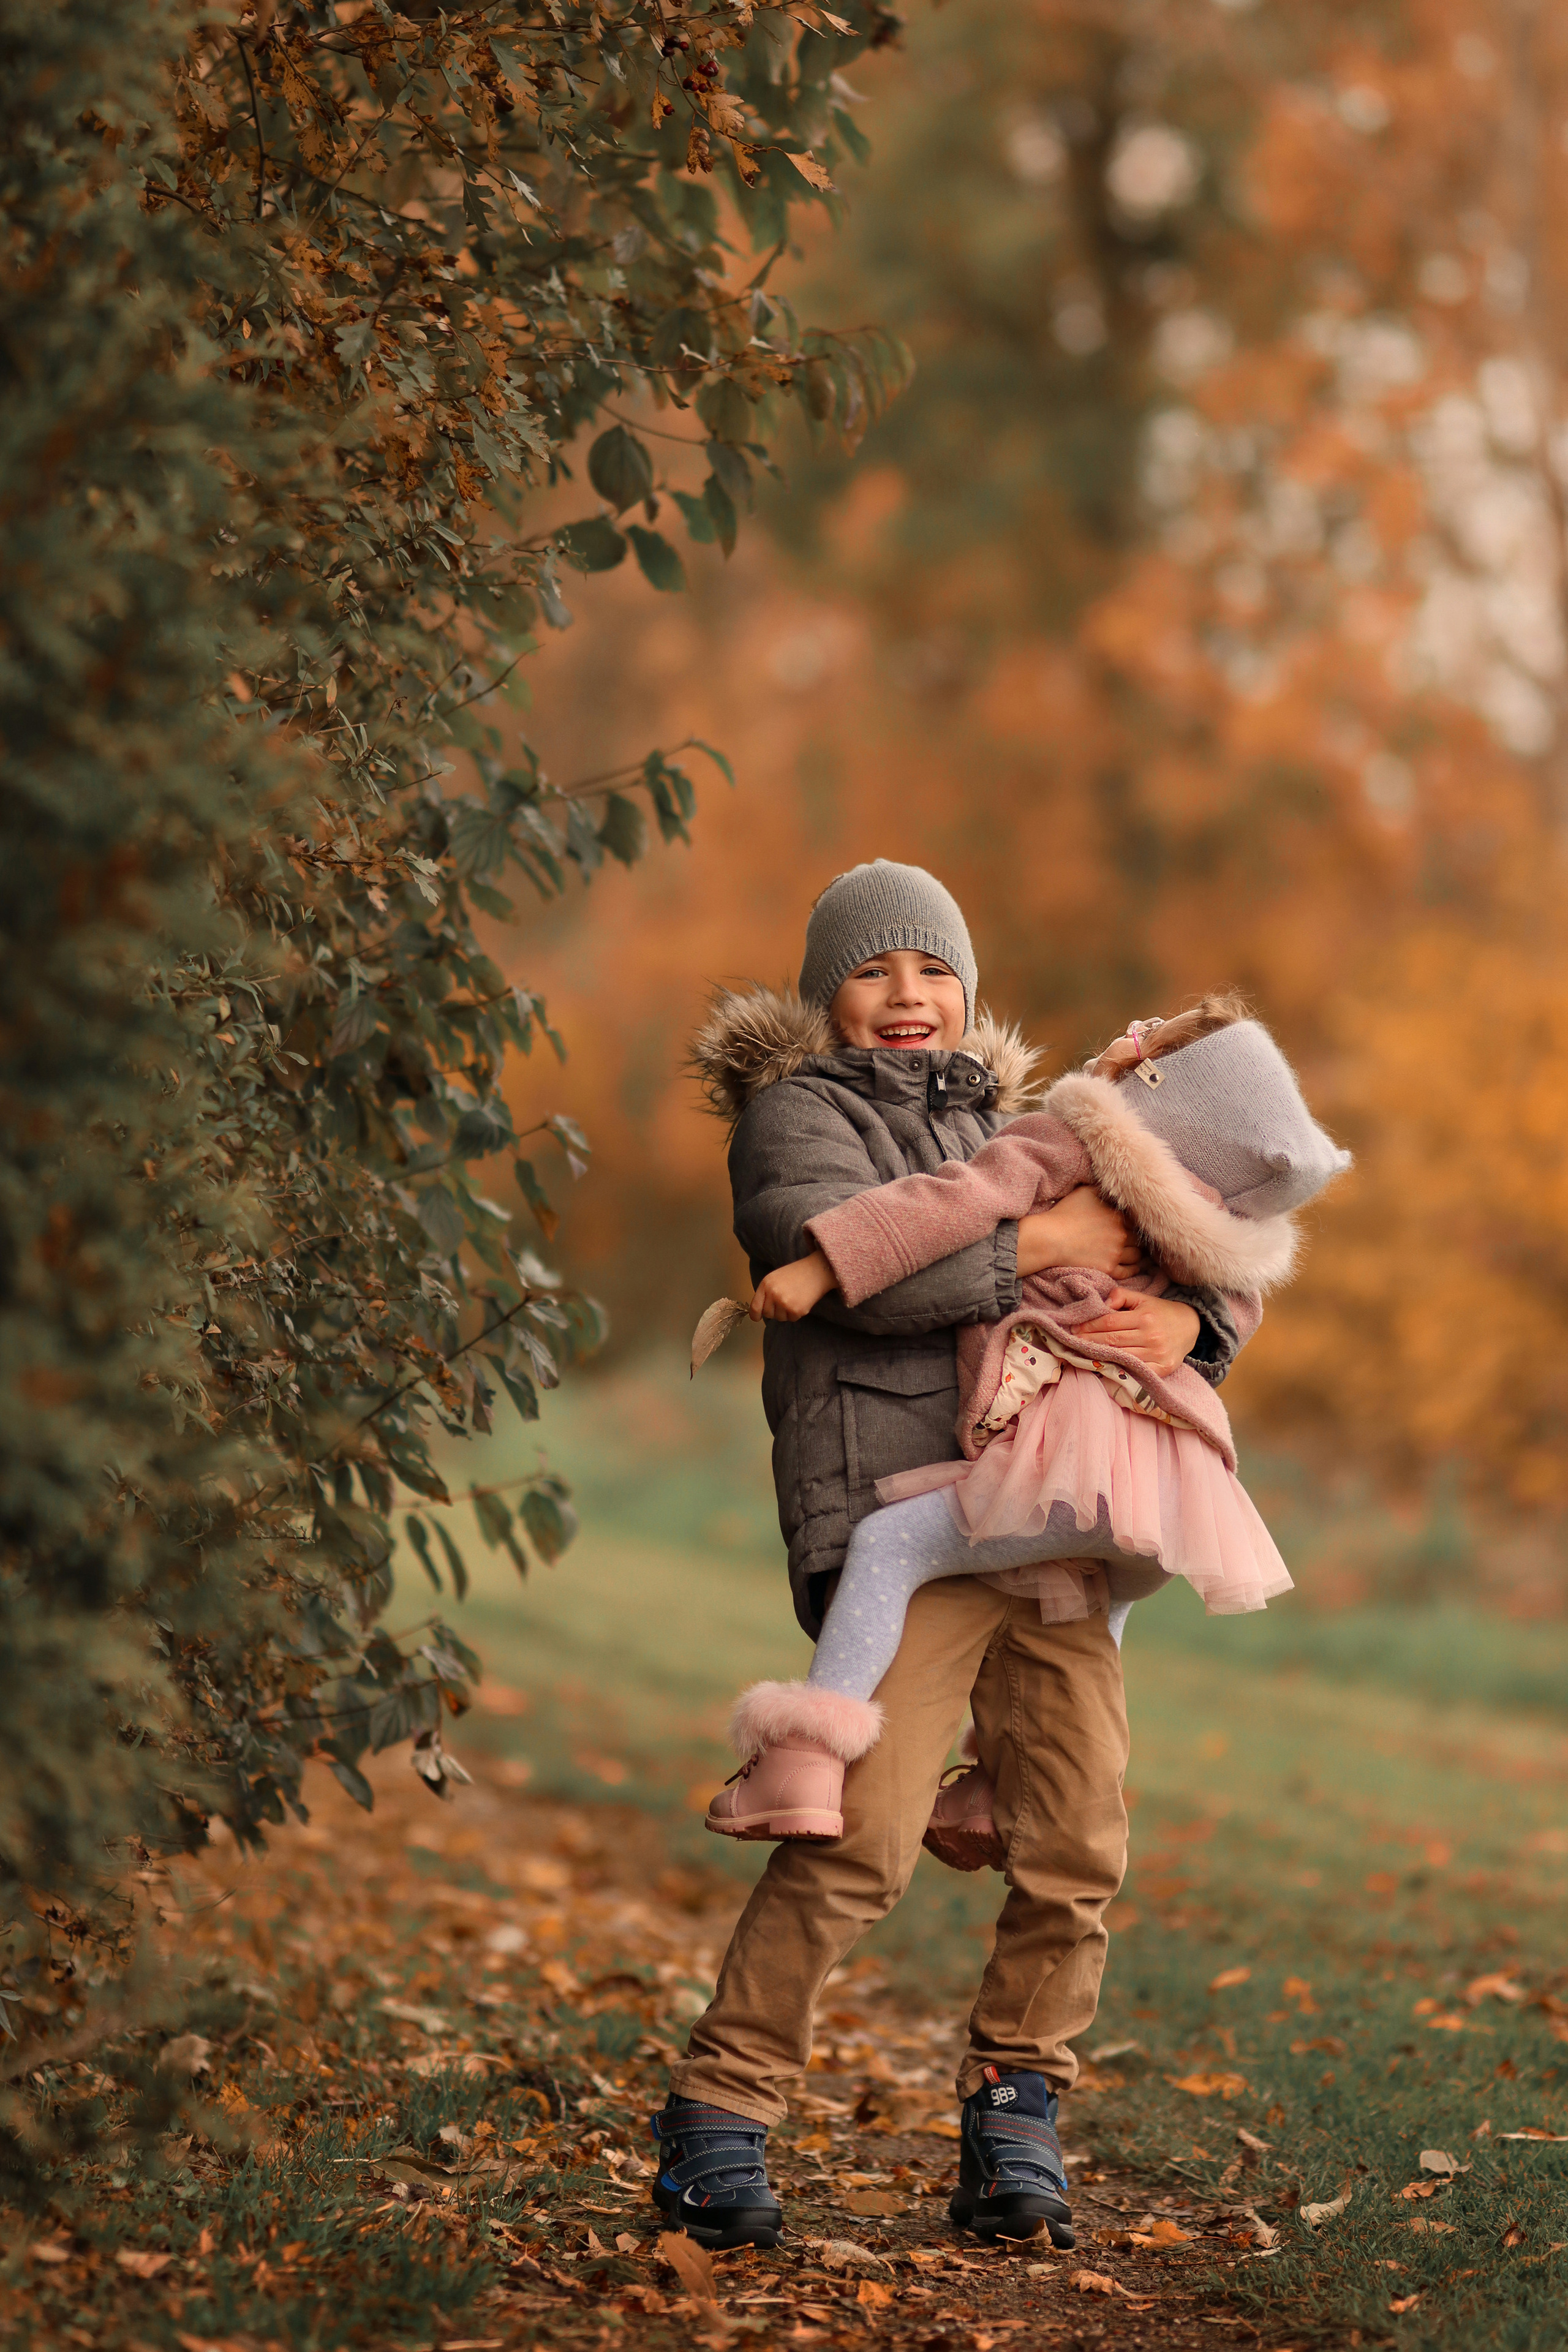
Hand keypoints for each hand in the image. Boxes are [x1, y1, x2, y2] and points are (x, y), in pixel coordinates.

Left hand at [750, 1249, 835, 1322]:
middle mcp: (773, 1294)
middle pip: (768, 1314)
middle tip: (785, 1300)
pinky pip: (792, 1319)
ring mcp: (784, 1303)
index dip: (755, 1315)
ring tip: (794, 1298)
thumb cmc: (796, 1274)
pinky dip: (796, 1313)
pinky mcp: (796, 1310)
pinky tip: (801, 1301)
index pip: (755, 1307)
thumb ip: (765, 1292)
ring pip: (780, 1318)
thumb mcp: (775, 1278)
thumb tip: (759, 1311)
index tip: (757, 1317)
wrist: (817, 1271)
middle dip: (775, 1311)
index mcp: (766, 1284)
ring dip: (786, 1312)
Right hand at [1018, 1187, 1141, 1281]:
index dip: (1132, 1223)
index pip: (1135, 1221)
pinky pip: (1128, 1272)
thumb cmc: (1064, 1213)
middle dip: (1134, 1238)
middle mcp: (1121, 1235)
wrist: (1050, 1238)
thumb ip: (1103, 1191)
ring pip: (1136, 1255)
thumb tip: (1114, 1191)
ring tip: (1132, 1252)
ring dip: (1135, 1253)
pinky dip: (1133, 1269)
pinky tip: (1133, 1267)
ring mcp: (1115, 1253)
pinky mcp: (1108, 1269)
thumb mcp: (1085, 1192)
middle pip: (1137, 1238)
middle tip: (1131, 1240)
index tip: (1129, 1225)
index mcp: (1117, 1216)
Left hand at [1074, 1287, 1200, 1375]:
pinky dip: (1119, 1370)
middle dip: (1089, 1342)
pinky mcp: (1162, 1369)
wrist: (1191, 1326)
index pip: (1109, 1322)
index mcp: (1145, 1317)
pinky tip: (1104, 1368)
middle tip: (1071, 1342)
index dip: (1089, 1326)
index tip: (1074, 1328)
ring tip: (1081, 1354)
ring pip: (1121, 1357)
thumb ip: (1121, 1296)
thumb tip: (1103, 1304)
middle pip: (1112, 1341)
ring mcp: (1157, 1355)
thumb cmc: (1161, 1312)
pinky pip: (1136, 1371)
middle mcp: (1151, 1337)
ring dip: (1099, 1357)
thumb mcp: (1143, 1298)